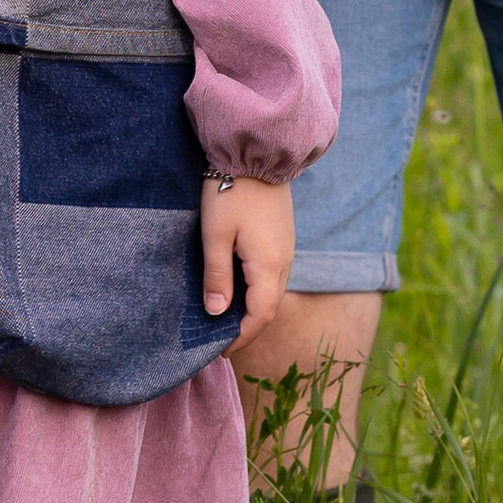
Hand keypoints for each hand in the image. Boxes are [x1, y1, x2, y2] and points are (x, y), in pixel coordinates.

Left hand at [201, 174, 295, 349]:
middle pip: (269, 307)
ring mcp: (287, 248)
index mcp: (269, 266)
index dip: (241, 337)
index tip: (220, 351)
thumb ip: (217, 275)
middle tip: (221, 339)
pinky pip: (274, 274)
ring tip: (228, 316)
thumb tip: (217, 314)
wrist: (257, 151)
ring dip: (254, 308)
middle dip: (248, 327)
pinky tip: (239, 286)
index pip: (259, 316)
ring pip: (273, 291)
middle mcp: (285, 262)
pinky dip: (258, 289)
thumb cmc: (229, 191)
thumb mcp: (215, 234)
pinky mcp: (283, 237)